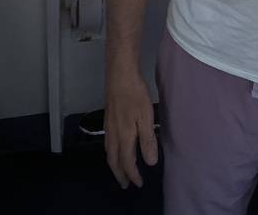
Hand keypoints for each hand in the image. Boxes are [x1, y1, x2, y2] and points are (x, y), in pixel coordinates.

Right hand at [104, 69, 158, 189]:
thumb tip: (150, 162)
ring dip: (114, 164)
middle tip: (126, 185)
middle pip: (114, 160)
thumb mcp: (146, 117)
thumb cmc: (135, 94)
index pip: (127, 162)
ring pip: (109, 152)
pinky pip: (108, 143)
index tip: (139, 183)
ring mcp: (108, 125)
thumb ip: (147, 140)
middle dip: (120, 174)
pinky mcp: (108, 117)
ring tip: (120, 170)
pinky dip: (111, 152)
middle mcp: (113, 134)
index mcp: (124, 136)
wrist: (120, 73)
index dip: (133, 174)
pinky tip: (115, 147)